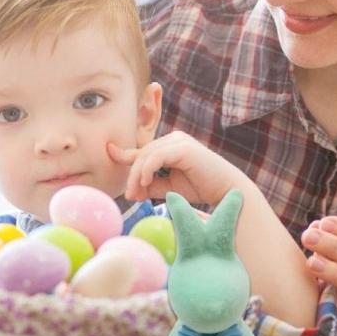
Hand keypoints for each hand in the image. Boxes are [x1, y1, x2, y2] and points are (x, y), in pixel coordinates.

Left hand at [107, 131, 247, 205]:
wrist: (227, 190)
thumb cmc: (200, 188)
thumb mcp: (169, 188)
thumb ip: (151, 186)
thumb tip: (131, 192)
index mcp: (170, 145)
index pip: (143, 151)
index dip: (125, 155)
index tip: (109, 154)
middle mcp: (174, 139)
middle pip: (143, 154)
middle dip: (132, 176)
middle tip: (129, 196)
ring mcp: (179, 141)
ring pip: (147, 155)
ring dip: (137, 175)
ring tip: (135, 194)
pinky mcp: (183, 147)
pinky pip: (157, 156)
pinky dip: (148, 169)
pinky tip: (145, 181)